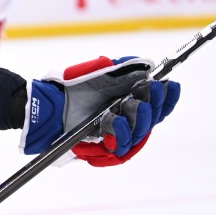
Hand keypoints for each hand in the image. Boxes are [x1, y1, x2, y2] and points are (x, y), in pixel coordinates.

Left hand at [21, 57, 180, 165]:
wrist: (45, 105)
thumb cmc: (69, 87)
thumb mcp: (95, 73)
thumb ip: (121, 69)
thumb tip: (148, 66)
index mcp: (127, 100)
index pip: (156, 103)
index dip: (166, 96)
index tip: (170, 85)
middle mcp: (125, 118)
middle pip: (151, 120)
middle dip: (154, 106)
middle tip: (151, 94)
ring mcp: (115, 134)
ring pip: (138, 134)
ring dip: (138, 119)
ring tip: (132, 106)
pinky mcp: (102, 147)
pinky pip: (120, 148)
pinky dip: (120, 134)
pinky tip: (116, 121)